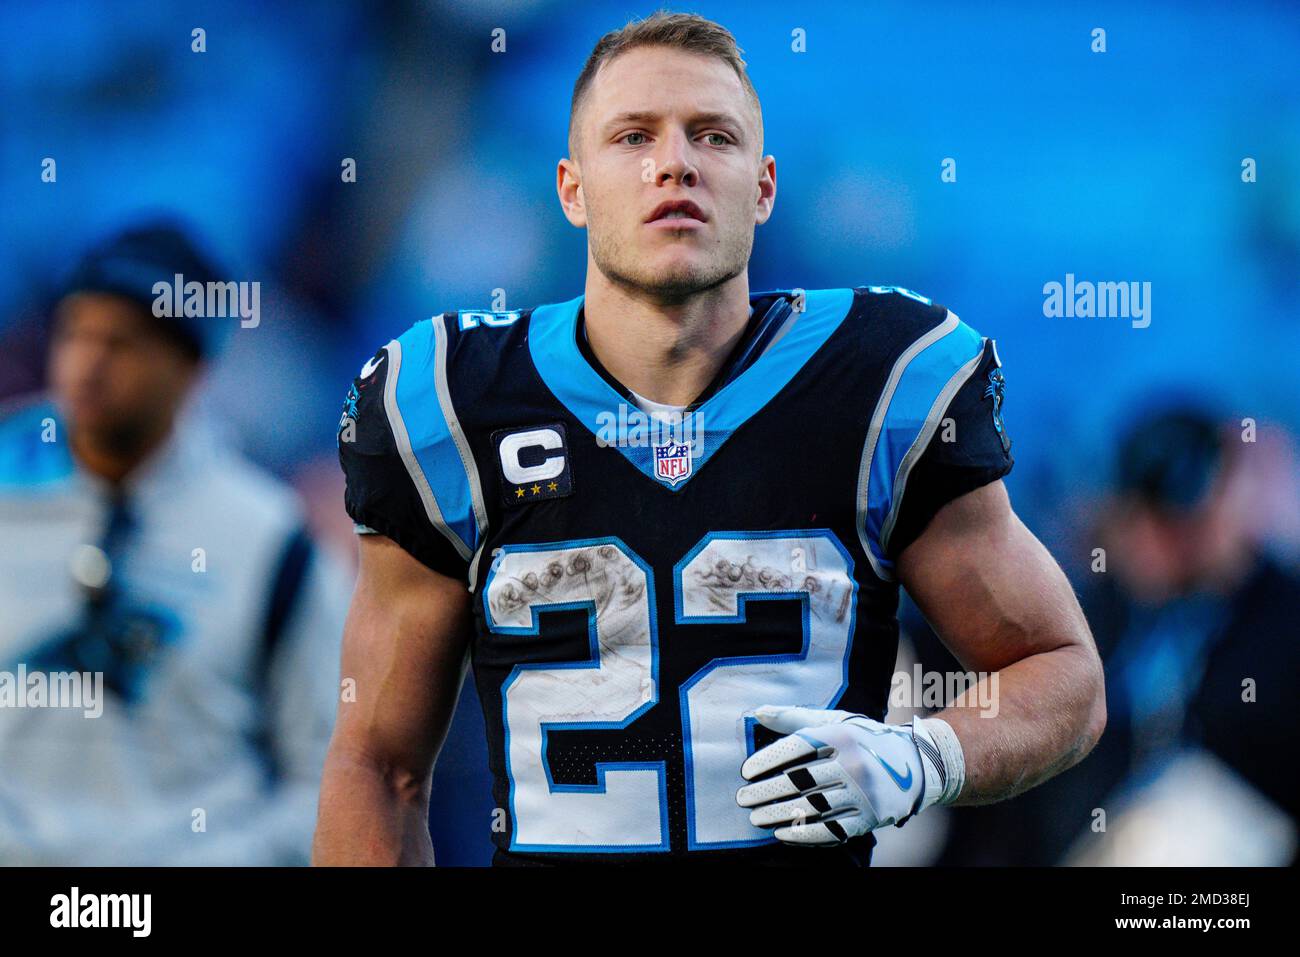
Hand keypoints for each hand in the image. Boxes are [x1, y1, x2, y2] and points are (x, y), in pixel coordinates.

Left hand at [736, 704, 937, 844]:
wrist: (916, 765)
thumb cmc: (864, 740)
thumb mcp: (835, 722)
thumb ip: (795, 718)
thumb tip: (757, 713)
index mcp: (842, 736)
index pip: (797, 747)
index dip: (767, 760)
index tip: (746, 771)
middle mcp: (854, 764)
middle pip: (800, 780)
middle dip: (766, 792)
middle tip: (743, 798)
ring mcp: (863, 794)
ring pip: (812, 808)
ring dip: (778, 815)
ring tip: (756, 818)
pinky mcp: (869, 818)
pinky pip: (831, 830)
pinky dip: (804, 834)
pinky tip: (782, 833)